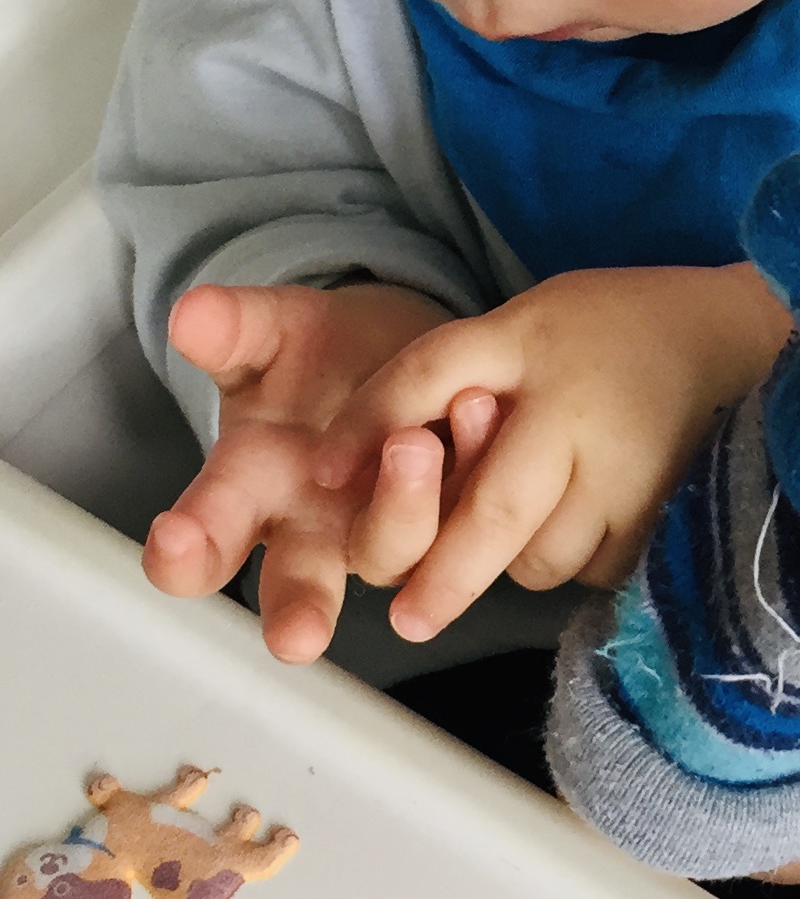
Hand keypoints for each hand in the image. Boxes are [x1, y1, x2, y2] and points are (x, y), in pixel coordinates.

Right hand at [142, 280, 489, 662]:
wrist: (395, 348)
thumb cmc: (313, 360)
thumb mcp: (270, 335)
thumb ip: (234, 329)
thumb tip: (192, 313)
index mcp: (248, 493)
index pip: (202, 545)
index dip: (185, 553)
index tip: (176, 545)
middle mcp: (313, 530)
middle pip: (297, 590)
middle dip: (297, 611)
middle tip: (300, 633)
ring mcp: (389, 525)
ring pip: (391, 551)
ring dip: (400, 507)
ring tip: (411, 442)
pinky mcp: (460, 506)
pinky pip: (468, 502)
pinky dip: (471, 456)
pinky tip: (476, 409)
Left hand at [312, 262, 791, 644]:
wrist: (751, 332)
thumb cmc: (622, 330)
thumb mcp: (538, 320)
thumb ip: (470, 376)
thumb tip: (377, 462)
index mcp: (532, 335)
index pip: (430, 372)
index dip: (372, 421)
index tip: (325, 474)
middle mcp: (572, 400)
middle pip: (488, 508)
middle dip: (442, 572)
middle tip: (406, 620)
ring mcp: (625, 460)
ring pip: (537, 556)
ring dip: (519, 560)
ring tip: (547, 508)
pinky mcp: (667, 509)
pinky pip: (593, 565)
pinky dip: (580, 556)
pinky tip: (602, 508)